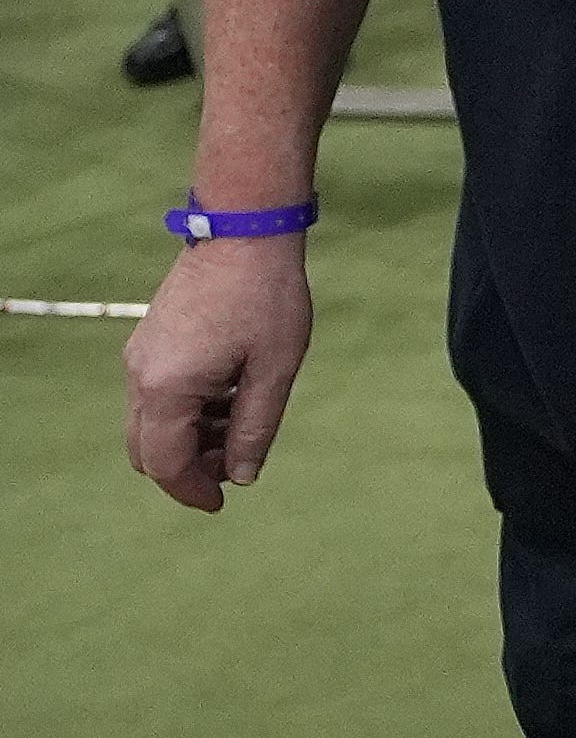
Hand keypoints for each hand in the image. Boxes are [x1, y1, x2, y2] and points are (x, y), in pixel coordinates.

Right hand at [122, 236, 314, 512]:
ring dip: (190, 438)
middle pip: (148, 450)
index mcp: (168, 389)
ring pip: (151, 424)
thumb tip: (243, 475)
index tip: (222, 503)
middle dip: (188, 467)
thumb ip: (256, 428)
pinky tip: (230, 397)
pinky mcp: (149, 343)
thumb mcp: (274, 370)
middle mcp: (140, 377)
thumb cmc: (266, 299)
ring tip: (243, 424)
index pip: (166, 464)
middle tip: (237, 464)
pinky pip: (157, 396)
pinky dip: (186, 412)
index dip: (192, 490)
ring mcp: (139, 358)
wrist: (242, 233)